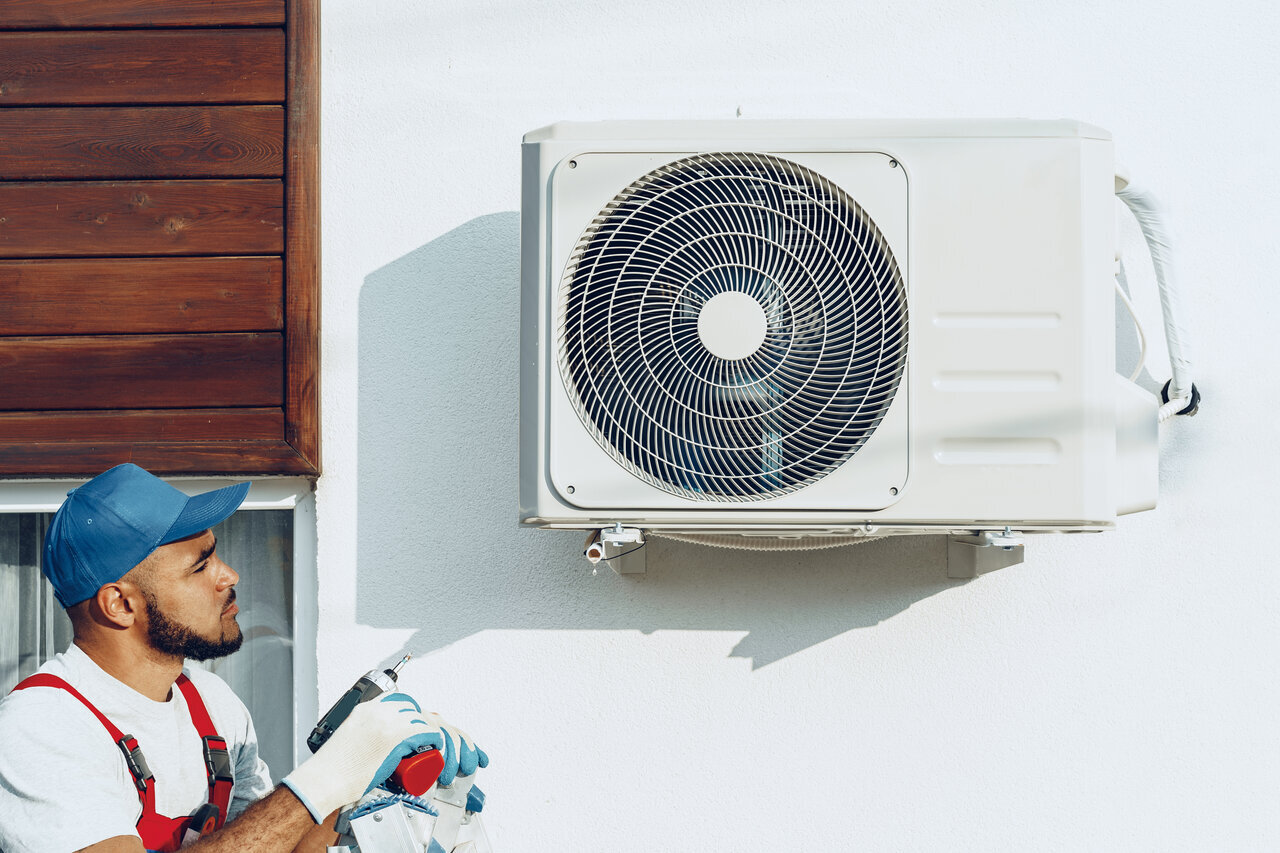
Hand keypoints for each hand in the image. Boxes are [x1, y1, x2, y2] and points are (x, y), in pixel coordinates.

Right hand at [281, 690, 486, 820]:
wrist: (323, 779)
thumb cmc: (336, 767)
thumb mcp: (356, 738)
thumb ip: (371, 733)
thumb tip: (388, 743)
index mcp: (369, 707)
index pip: (408, 705)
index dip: (425, 719)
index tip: (433, 732)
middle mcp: (380, 709)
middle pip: (421, 711)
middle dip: (439, 728)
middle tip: (448, 743)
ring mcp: (389, 721)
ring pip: (427, 721)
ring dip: (441, 738)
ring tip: (447, 753)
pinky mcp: (395, 736)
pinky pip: (428, 733)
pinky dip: (438, 741)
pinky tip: (439, 751)